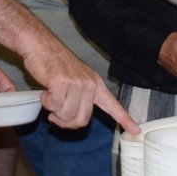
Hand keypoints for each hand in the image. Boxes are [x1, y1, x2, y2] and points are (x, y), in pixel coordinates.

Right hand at [21, 44, 139, 133]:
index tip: (135, 130)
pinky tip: (46, 92)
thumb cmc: (53, 63)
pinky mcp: (62, 84)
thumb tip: (72, 119)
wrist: (40, 45)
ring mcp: (77, 84)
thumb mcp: (74, 79)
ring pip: (67, 116)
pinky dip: (46, 103)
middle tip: (55, 114)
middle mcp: (90, 84)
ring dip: (54, 111)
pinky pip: (54, 107)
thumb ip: (79, 98)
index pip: (112, 105)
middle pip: (82, 120)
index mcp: (95, 84)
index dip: (124, 119)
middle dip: (65, 122)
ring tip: (50, 96)